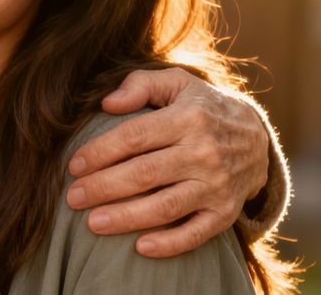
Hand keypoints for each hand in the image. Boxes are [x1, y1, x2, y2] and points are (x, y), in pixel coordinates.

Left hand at [65, 67, 267, 257]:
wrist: (257, 137)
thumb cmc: (201, 107)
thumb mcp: (177, 82)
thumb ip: (140, 85)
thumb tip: (107, 102)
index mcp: (187, 118)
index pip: (134, 136)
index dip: (100, 152)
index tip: (73, 166)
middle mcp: (204, 152)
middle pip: (144, 174)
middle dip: (103, 187)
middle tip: (72, 198)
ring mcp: (217, 185)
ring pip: (165, 206)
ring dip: (126, 218)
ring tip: (92, 223)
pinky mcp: (226, 212)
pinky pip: (197, 233)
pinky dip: (169, 243)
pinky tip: (139, 247)